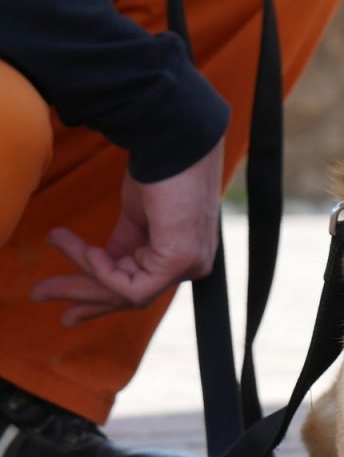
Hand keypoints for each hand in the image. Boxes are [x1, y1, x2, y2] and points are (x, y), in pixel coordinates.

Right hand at [32, 140, 224, 325]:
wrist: (171, 144)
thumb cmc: (159, 171)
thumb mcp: (136, 216)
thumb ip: (123, 244)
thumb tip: (99, 263)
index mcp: (181, 253)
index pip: (139, 286)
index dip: (101, 298)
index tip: (68, 312)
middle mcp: (190, 265)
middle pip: (131, 295)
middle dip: (84, 298)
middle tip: (39, 295)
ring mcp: (189, 265)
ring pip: (126, 293)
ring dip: (81, 280)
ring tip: (47, 263)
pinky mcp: (180, 261)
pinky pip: (133, 286)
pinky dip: (103, 272)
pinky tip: (89, 253)